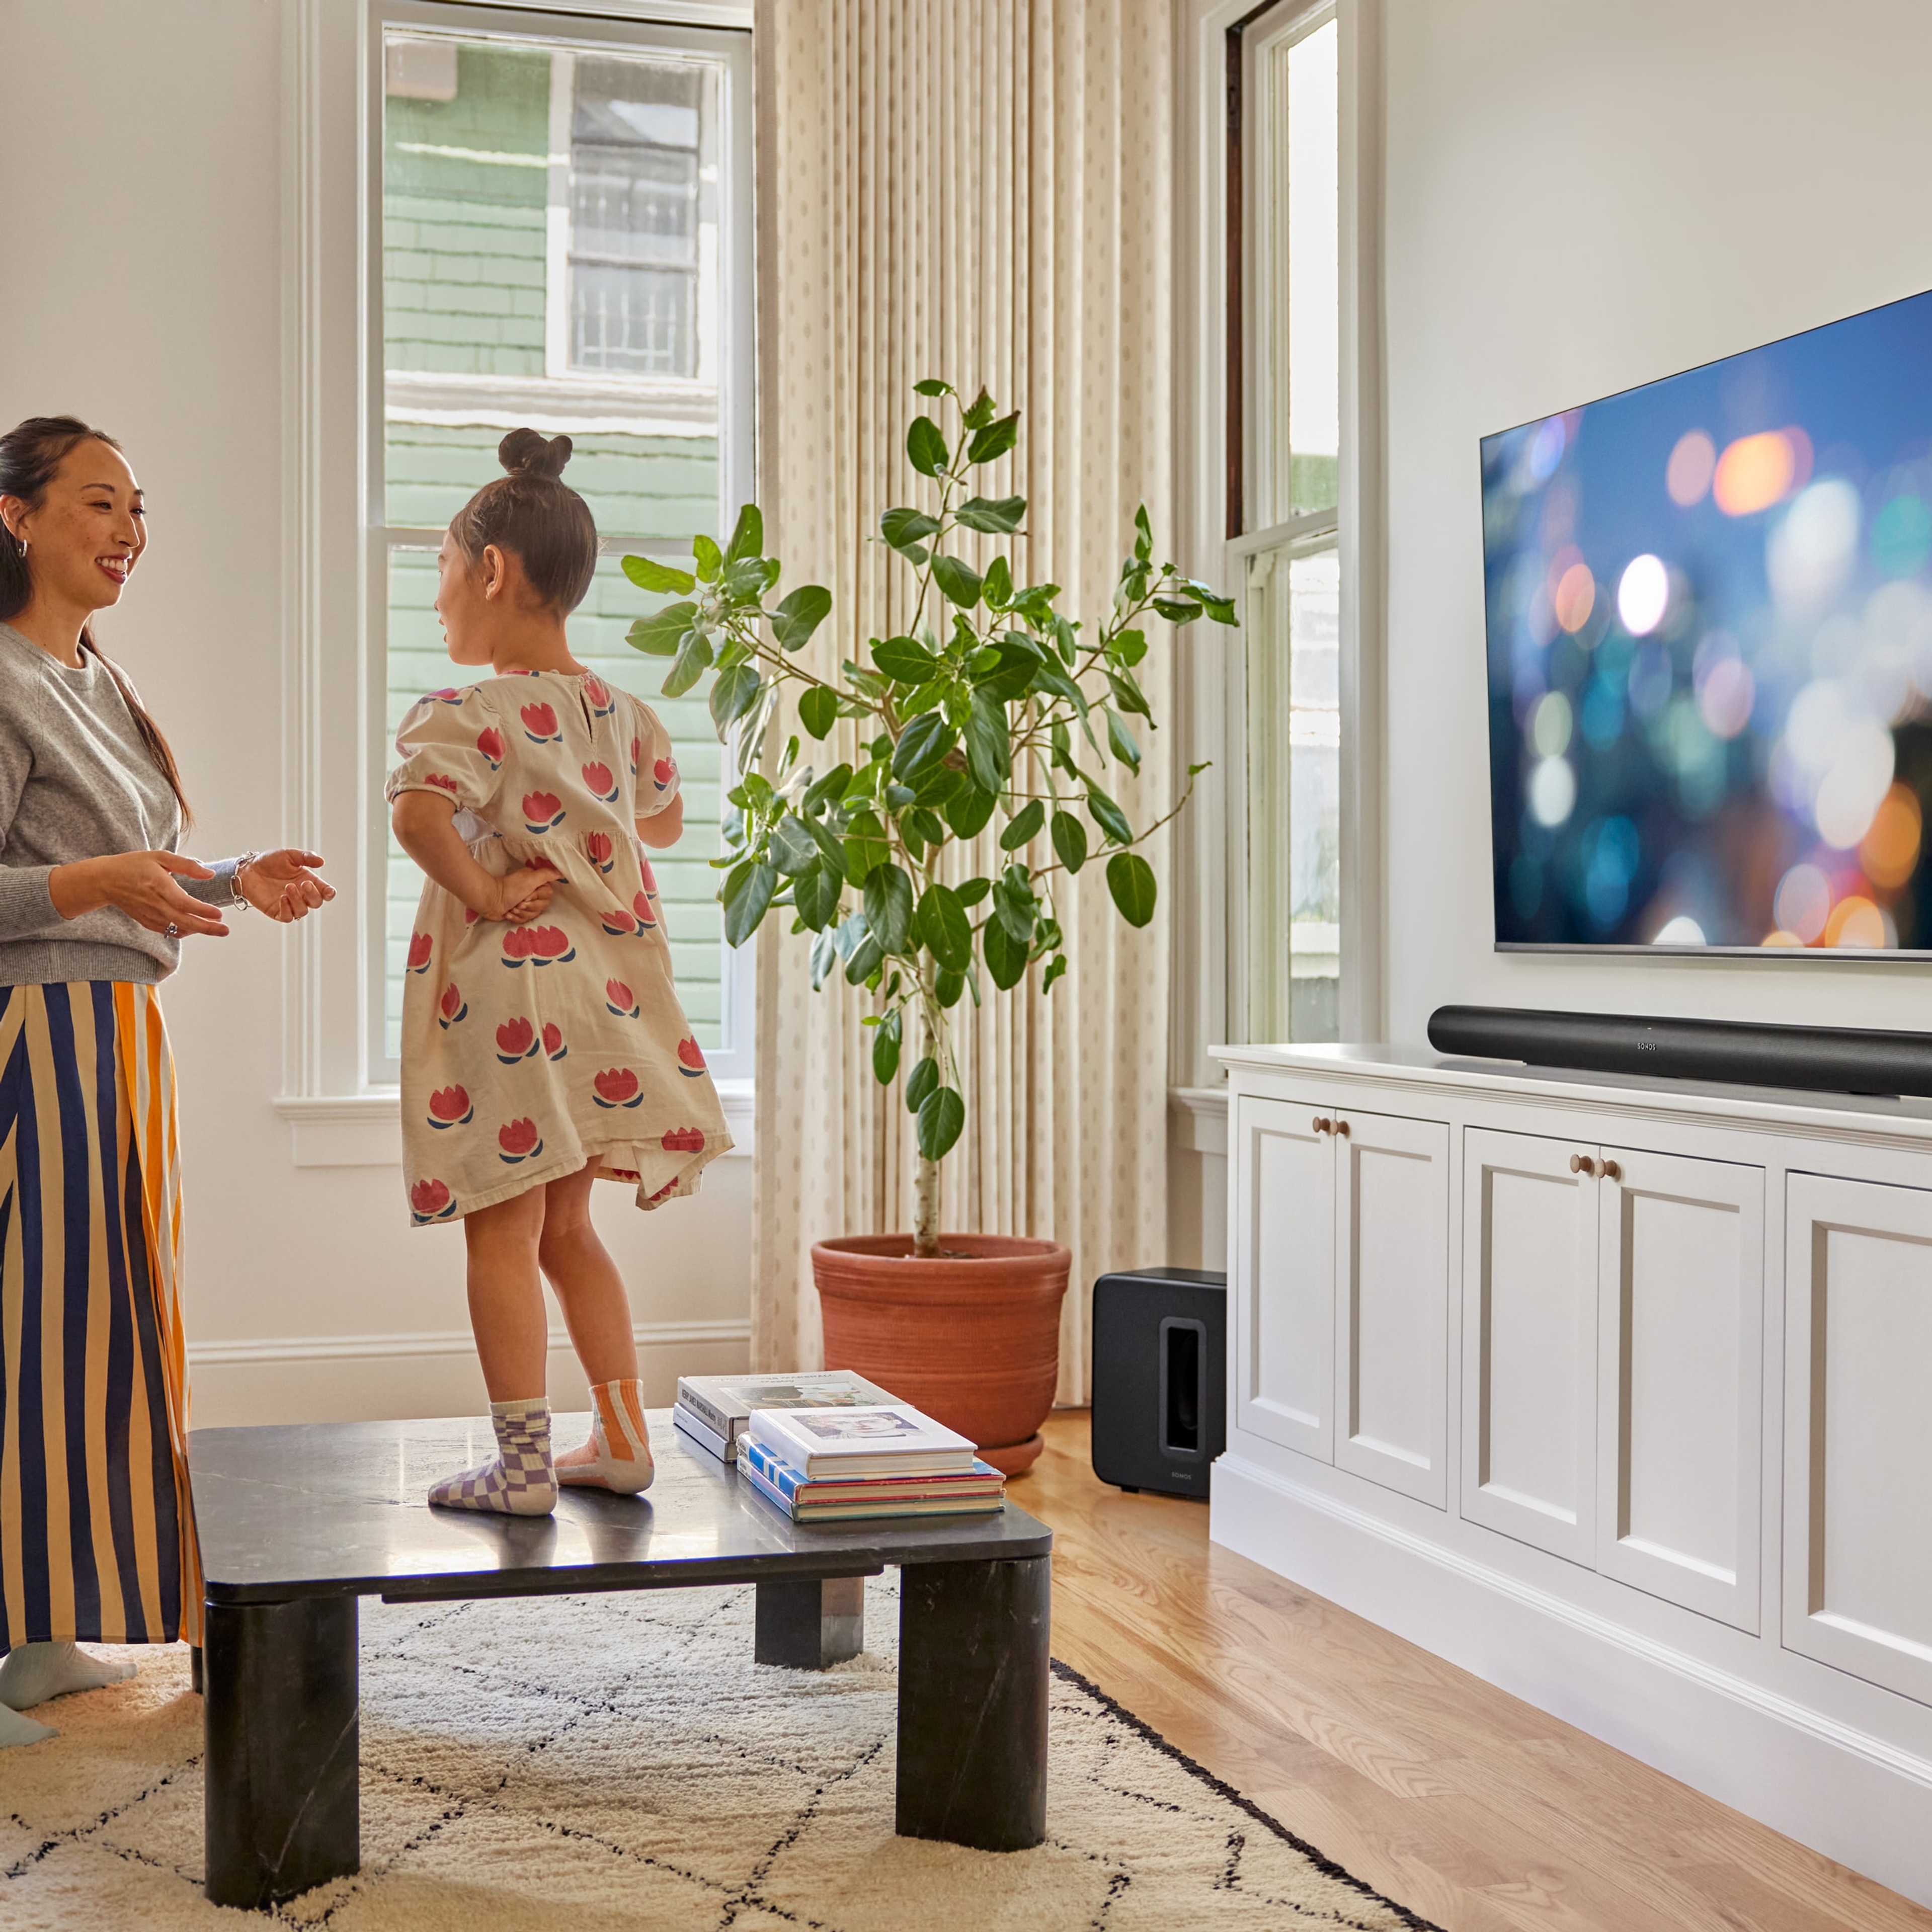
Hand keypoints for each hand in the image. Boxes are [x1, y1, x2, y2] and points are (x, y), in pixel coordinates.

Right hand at [49, 851, 229, 936]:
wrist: (105, 880)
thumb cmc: (134, 865)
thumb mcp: (160, 857)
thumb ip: (186, 865)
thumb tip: (209, 873)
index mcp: (158, 885)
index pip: (183, 903)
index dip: (201, 910)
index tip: (219, 914)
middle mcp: (154, 903)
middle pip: (183, 921)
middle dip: (206, 928)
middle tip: (225, 930)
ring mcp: (149, 915)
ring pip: (176, 928)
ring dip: (196, 930)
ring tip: (216, 929)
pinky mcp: (146, 921)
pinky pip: (167, 930)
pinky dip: (182, 931)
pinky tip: (194, 928)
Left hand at [239, 849, 334, 922]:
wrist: (248, 869)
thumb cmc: (269, 861)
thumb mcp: (289, 855)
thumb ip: (306, 857)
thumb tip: (321, 861)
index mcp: (308, 881)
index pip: (325, 892)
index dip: (329, 893)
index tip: (328, 891)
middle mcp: (301, 895)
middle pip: (317, 903)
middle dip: (313, 895)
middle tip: (304, 884)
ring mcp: (289, 904)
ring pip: (302, 911)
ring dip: (298, 900)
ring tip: (288, 887)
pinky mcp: (276, 911)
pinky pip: (287, 917)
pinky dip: (287, 909)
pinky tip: (282, 898)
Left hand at [486, 861, 557, 923]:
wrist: (490, 900)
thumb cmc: (510, 888)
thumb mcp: (530, 878)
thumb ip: (547, 874)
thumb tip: (561, 873)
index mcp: (537, 883)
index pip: (548, 894)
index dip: (538, 896)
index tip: (527, 894)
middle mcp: (533, 892)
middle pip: (543, 905)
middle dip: (530, 906)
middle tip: (518, 902)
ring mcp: (526, 904)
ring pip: (535, 914)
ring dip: (522, 912)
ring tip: (512, 908)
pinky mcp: (519, 914)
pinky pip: (525, 920)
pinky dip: (516, 918)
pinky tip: (508, 913)